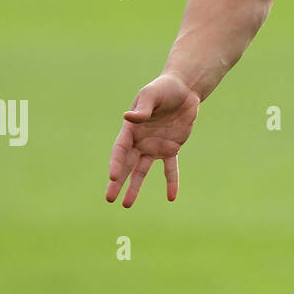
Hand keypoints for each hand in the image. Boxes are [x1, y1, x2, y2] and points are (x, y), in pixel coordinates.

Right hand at [106, 74, 199, 207]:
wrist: (184, 90)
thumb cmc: (164, 89)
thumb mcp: (152, 94)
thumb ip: (143, 107)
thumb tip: (130, 117)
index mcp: (131, 129)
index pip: (120, 149)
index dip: (116, 162)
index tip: (113, 176)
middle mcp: (140, 141)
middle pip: (126, 164)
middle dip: (118, 182)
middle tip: (109, 198)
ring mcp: (154, 146)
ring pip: (142, 170)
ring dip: (135, 187)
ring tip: (127, 204)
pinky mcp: (171, 148)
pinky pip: (170, 168)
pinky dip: (172, 181)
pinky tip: (172, 197)